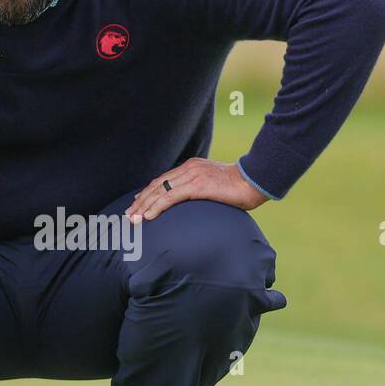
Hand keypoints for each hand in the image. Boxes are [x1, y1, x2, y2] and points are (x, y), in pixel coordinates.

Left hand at [126, 158, 268, 221]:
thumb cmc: (241, 187)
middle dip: (141, 200)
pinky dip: (157, 207)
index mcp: (192, 167)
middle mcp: (189, 168)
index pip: (164, 180)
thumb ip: (203, 192)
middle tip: (129, 214)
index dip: (149, 193)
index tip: (138, 204)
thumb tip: (198, 205)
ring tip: (133, 219)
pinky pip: (171, 197)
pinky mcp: (197, 185)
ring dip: (144, 206)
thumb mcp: (217, 187)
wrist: (256, 180)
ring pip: (160, 191)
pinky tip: (147, 216)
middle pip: (157, 185)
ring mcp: (192, 176)